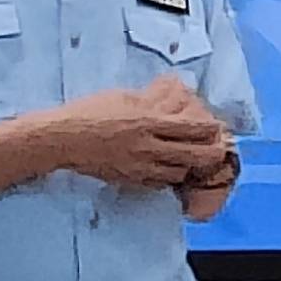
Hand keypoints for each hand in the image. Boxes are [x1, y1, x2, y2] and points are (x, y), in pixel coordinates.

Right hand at [45, 77, 231, 192]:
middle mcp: (148, 147)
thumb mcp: (123, 98)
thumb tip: (170, 98)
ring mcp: (139, 167)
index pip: (191, 129)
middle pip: (193, 155)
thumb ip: (149, 102)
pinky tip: (169, 169)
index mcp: (148, 122)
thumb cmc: (89, 112)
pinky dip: (168, 176)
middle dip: (210, 153)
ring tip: (193, 159)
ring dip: (189, 166)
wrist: (62, 139)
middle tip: (217, 149)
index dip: (210, 130)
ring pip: (178, 173)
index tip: (218, 127)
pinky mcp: (129, 179)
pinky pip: (158, 182)